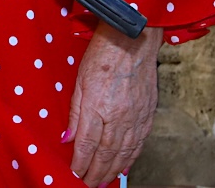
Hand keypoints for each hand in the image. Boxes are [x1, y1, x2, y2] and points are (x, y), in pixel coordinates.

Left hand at [66, 24, 161, 185]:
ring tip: (103, 181)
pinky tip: (123, 166)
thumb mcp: (79, 80)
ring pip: (123, 153)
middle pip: (105, 154)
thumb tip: (67, 138)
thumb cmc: (103, 54)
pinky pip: (138, 143)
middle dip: (95, 173)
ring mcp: (135, 117)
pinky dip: (130, 158)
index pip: (86, 144)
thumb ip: (74, 112)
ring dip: (112, 170)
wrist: (133, 41)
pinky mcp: (147, 115)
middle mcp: (118, 116)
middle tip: (87, 184)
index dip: (80, 163)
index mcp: (98, 106)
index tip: (74, 173)